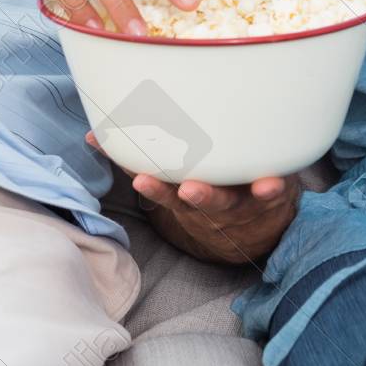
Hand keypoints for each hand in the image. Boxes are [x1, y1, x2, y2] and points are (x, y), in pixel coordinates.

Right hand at [86, 130, 300, 264]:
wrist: (257, 231)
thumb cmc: (209, 192)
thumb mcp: (174, 186)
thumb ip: (140, 160)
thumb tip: (93, 134)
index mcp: (184, 200)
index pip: (161, 193)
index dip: (151, 187)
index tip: (139, 178)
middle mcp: (208, 206)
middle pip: (192, 202)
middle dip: (177, 193)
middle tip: (164, 185)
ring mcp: (238, 205)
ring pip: (226, 202)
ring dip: (214, 196)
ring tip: (202, 188)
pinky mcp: (269, 199)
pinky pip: (271, 195)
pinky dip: (271, 188)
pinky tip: (271, 181)